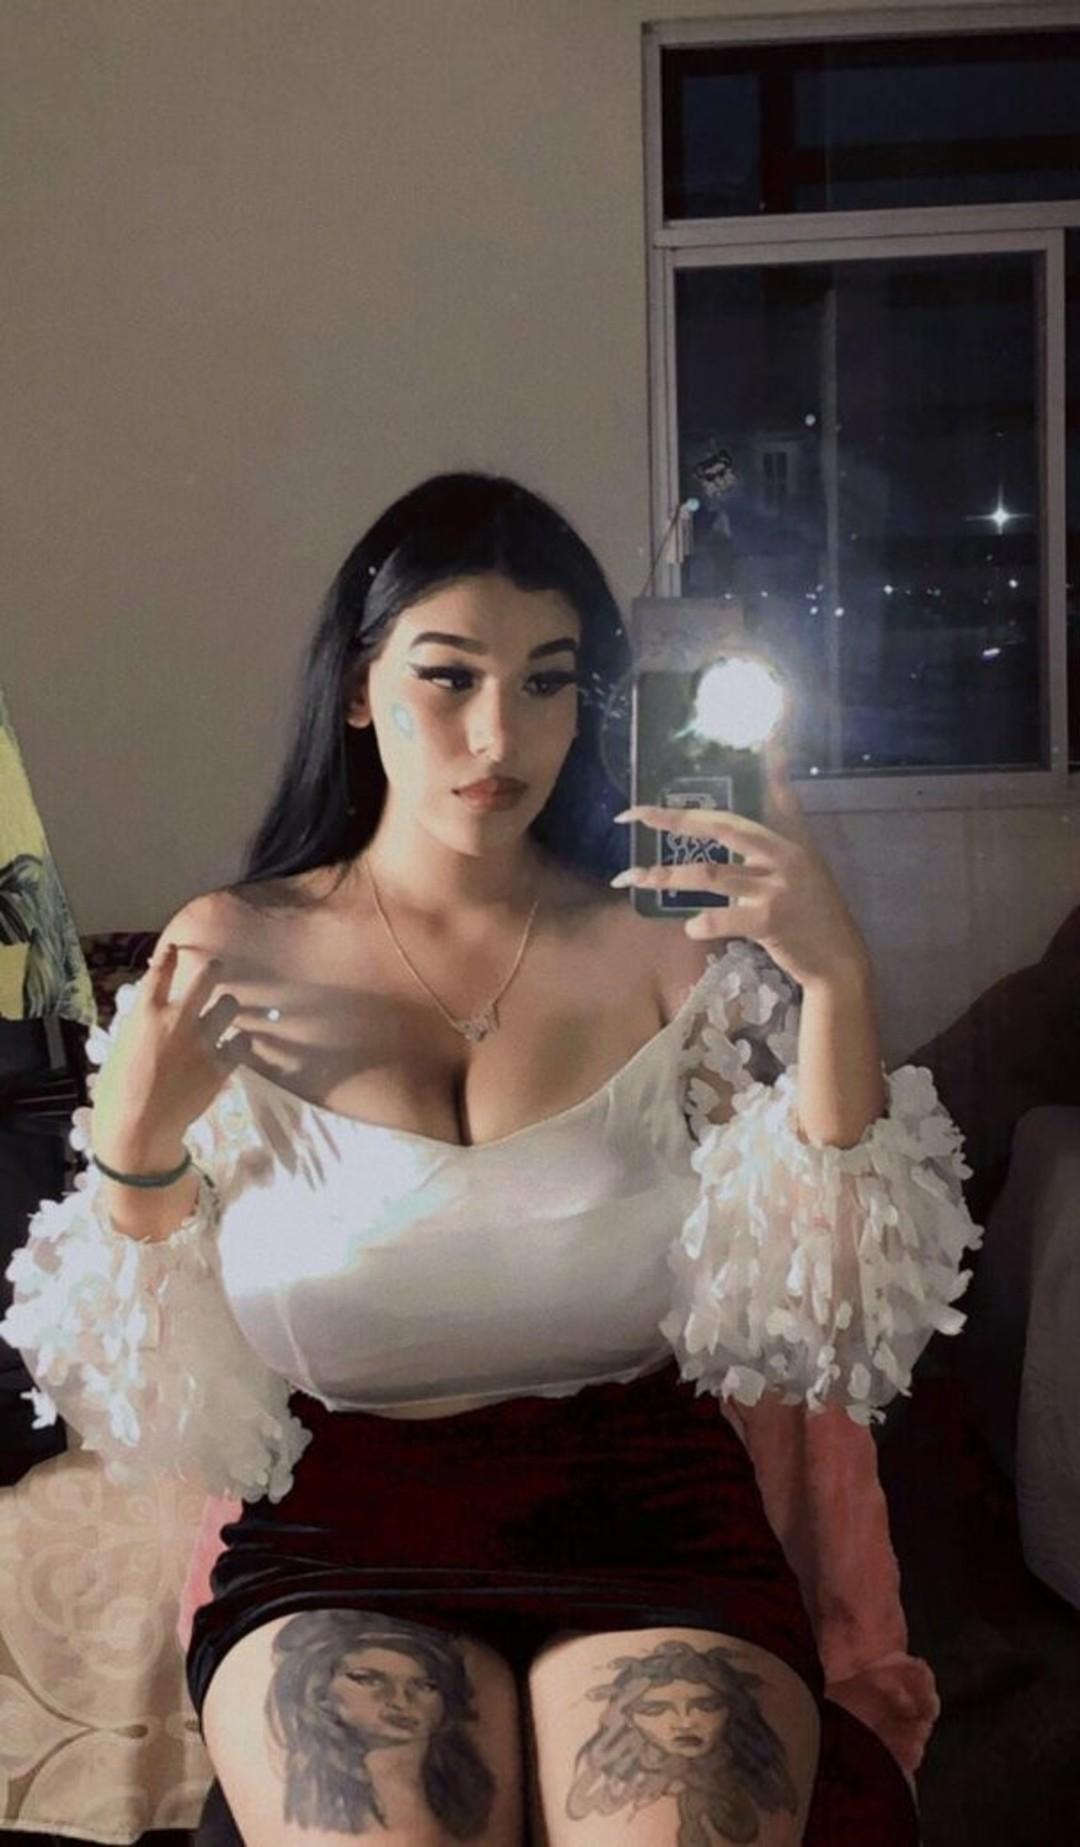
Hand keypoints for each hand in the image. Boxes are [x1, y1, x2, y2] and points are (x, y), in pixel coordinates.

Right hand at [90, 943, 249, 1164]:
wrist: (138, 1129)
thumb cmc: (117, 1092)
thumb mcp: (121, 1049)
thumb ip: (141, 1026)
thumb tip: (153, 1012)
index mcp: (145, 1015)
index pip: (161, 972)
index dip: (170, 956)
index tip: (176, 949)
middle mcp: (177, 1020)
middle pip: (206, 978)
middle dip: (214, 969)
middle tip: (217, 967)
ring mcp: (202, 1042)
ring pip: (229, 1006)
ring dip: (227, 1007)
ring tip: (224, 1013)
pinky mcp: (220, 1066)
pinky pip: (242, 1043)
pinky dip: (240, 1042)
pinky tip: (237, 1045)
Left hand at [613, 737, 870, 991]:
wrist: (839, 958)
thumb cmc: (815, 910)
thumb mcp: (805, 859)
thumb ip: (786, 816)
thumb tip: (775, 757)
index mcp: (786, 839)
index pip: (741, 808)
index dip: (709, 791)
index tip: (674, 782)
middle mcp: (782, 856)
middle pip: (720, 828)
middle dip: (673, 820)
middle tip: (634, 815)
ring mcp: (776, 887)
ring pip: (710, 875)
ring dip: (666, 876)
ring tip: (633, 878)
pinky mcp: (770, 920)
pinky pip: (723, 917)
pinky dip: (701, 923)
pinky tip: (690, 926)